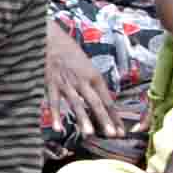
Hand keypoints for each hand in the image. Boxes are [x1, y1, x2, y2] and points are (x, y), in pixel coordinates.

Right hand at [41, 28, 120, 152]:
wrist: (50, 37)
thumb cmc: (69, 51)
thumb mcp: (86, 66)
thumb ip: (92, 83)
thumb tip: (101, 101)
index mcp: (95, 76)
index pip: (108, 100)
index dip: (115, 117)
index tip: (121, 131)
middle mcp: (83, 81)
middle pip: (96, 103)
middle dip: (105, 120)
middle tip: (112, 135)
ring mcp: (67, 83)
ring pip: (76, 103)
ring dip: (83, 119)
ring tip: (89, 133)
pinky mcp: (51, 83)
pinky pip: (54, 102)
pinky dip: (55, 115)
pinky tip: (58, 128)